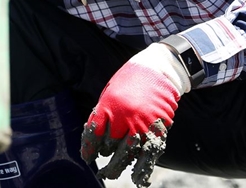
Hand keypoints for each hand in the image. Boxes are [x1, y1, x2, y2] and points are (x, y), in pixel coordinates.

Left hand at [80, 42, 190, 187]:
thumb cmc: (131, 80)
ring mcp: (142, 124)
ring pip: (127, 154)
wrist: (158, 69)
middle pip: (109, 146)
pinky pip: (148, 154)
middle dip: (104, 159)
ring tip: (111, 174)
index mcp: (109, 105)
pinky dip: (143, 169)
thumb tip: (96, 138)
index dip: (89, 148)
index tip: (87, 156)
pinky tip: (138, 179)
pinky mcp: (158, 129)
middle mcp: (124, 116)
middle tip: (102, 169)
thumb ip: (103, 114)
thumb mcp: (111, 92)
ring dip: (118, 167)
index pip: (94, 133)